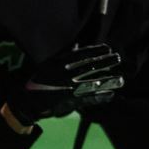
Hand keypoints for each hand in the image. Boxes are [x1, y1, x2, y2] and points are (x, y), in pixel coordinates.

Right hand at [4, 43, 123, 125]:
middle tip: (118, 59)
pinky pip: (88, 99)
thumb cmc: (38, 80)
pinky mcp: (69, 102)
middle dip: (105, 63)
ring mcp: (67, 88)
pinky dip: (100, 98)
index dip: (95, 51)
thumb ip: (65, 56)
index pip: (81, 55)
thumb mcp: (49, 64)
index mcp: (58, 63)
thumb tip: (77, 45)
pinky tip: (111, 95)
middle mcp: (64, 74)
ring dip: (107, 81)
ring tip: (121, 80)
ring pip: (91, 83)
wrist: (26, 101)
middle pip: (89, 67)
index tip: (108, 48)